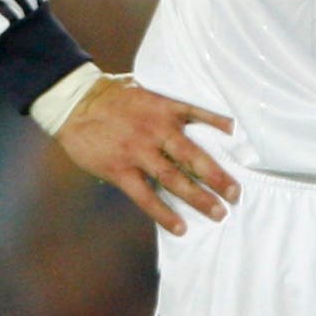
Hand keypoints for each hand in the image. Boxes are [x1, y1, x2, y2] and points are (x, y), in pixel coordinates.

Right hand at [55, 75, 238, 235]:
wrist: (74, 102)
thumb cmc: (112, 94)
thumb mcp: (145, 89)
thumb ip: (168, 103)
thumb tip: (191, 112)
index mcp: (165, 109)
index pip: (200, 117)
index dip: (221, 127)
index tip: (241, 139)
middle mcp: (157, 132)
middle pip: (194, 157)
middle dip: (217, 177)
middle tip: (236, 194)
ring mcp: (138, 152)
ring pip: (174, 179)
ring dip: (198, 198)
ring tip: (219, 213)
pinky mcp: (120, 169)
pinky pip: (146, 196)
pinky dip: (163, 213)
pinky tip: (179, 227)